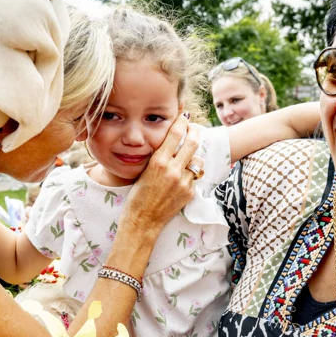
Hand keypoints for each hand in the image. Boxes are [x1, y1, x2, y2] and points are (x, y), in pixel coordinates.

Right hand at [122, 112, 198, 237]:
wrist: (142, 221)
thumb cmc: (137, 196)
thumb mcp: (144, 171)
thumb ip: (159, 158)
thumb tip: (171, 143)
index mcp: (158, 162)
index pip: (175, 134)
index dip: (181, 121)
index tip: (184, 115)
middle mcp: (172, 170)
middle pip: (193, 142)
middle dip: (195, 132)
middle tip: (194, 129)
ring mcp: (183, 182)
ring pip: (198, 161)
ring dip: (194, 158)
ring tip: (187, 159)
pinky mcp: (189, 193)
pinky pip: (194, 178)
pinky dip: (190, 176)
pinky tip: (180, 181)